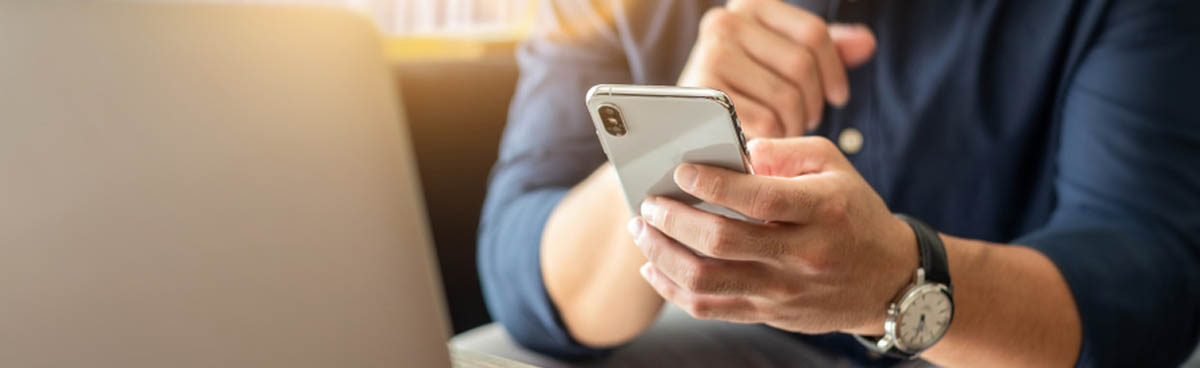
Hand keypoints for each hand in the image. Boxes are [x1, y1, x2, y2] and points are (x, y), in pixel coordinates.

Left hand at [627, 137, 916, 333]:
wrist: (889, 281)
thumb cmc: (852, 212)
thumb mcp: (835, 166)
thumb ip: (787, 151)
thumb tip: (738, 150)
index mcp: (821, 210)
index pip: (759, 199)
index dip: (714, 185)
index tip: (682, 170)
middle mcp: (802, 254)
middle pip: (723, 242)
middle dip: (675, 220)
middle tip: (650, 202)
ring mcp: (784, 290)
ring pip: (707, 280)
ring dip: (663, 255)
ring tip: (642, 231)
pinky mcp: (769, 313)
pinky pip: (709, 307)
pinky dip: (672, 288)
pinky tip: (653, 267)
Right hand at [677, 0, 875, 137]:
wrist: (684, 117)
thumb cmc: (744, 86)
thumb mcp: (783, 59)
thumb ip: (826, 49)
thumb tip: (866, 43)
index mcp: (750, 4)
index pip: (813, 34)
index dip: (835, 70)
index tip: (837, 97)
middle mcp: (725, 23)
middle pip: (801, 66)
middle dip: (813, 102)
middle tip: (807, 119)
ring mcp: (710, 56)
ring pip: (785, 97)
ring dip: (795, 123)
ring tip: (786, 128)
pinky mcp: (704, 96)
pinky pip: (764, 121)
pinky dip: (774, 136)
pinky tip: (768, 137)